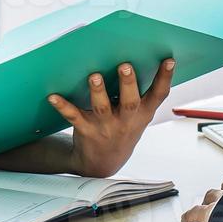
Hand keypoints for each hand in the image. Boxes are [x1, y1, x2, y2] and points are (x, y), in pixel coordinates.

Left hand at [48, 58, 174, 178]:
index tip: (169, 60)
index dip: (165, 78)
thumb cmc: (122, 130)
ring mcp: (106, 126)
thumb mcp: (139, 117)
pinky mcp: (86, 129)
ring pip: (102, 108)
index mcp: (142, 114)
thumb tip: (139, 58)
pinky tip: (53, 96)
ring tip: (94, 77)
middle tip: (125, 66)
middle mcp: (126, 120)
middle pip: (129, 102)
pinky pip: (74, 116)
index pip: (158, 95)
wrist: (103, 163)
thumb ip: (142, 95)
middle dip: (128, 83)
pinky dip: (63, 106)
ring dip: (98, 92)